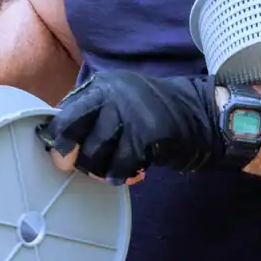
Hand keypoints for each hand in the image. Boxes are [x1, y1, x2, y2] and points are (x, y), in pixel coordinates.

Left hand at [37, 71, 223, 182]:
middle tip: (76, 168)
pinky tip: (132, 174)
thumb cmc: (155, 115)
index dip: (58, 136)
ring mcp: (128, 111)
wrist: (202, 114)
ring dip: (99, 169)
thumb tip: (59, 143)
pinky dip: (122, 175)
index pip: (65, 111)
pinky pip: (120, 164)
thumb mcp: (120, 104)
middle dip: (68, 153)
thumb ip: (92, 117)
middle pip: (72, 127)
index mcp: (101, 85)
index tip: (60, 153)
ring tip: (112, 171)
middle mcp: (111, 93)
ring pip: (94, 151)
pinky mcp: (145, 131)